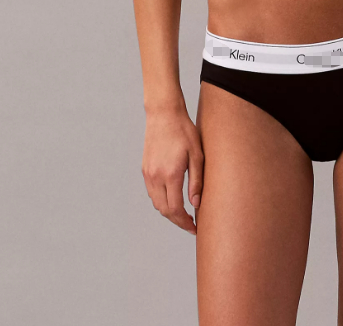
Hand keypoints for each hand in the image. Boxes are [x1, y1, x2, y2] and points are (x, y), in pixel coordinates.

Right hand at [142, 102, 204, 235]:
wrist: (164, 114)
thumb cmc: (184, 131)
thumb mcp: (197, 154)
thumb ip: (196, 181)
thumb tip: (196, 204)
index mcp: (171, 174)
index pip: (175, 209)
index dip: (185, 222)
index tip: (195, 228)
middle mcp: (156, 177)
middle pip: (164, 210)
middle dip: (178, 221)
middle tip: (191, 224)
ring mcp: (148, 173)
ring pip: (156, 203)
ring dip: (169, 212)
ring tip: (184, 213)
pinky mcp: (145, 168)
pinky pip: (152, 192)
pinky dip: (161, 200)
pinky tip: (173, 197)